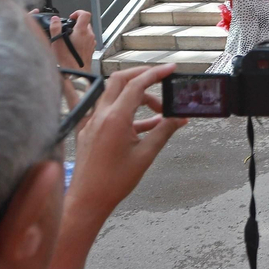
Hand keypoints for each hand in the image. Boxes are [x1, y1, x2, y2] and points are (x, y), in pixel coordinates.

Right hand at [37, 11, 95, 71]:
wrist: (75, 73)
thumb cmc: (67, 60)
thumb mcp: (56, 42)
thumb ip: (55, 28)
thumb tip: (55, 20)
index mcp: (82, 31)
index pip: (85, 14)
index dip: (78, 13)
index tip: (71, 17)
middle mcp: (89, 36)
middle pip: (86, 23)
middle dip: (76, 24)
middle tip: (67, 29)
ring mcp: (91, 43)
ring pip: (87, 32)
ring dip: (79, 32)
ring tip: (69, 39)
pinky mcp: (91, 49)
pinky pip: (87, 40)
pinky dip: (81, 40)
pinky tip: (73, 47)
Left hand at [65, 63, 185, 217]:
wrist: (88, 199)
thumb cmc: (114, 181)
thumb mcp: (146, 155)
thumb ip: (164, 131)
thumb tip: (180, 118)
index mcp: (115, 118)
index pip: (136, 84)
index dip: (155, 73)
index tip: (170, 69)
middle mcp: (100, 115)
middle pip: (119, 80)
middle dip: (141, 75)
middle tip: (160, 79)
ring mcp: (92, 122)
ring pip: (112, 93)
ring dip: (135, 94)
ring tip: (157, 110)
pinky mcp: (89, 130)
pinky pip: (107, 110)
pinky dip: (125, 109)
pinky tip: (143, 123)